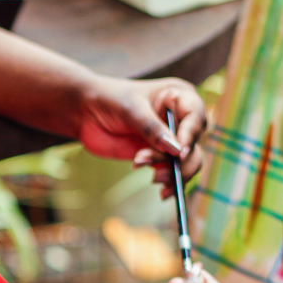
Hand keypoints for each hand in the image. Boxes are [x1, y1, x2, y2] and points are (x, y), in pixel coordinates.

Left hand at [74, 75, 207, 197]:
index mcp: (179, 96)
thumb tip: (177, 151)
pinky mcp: (160, 155)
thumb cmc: (110, 99)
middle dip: (179, 161)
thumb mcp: (131, 110)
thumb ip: (153, 129)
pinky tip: (157, 186)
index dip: (190, 136)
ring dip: (170, 172)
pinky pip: (173, 172)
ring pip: (187, 162)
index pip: (196, 117)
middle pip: (195, 144)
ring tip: (142, 167)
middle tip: (158, 171)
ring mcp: (171, 138)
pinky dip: (167, 180)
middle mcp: (181, 118)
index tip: (179, 153)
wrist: (86, 112)